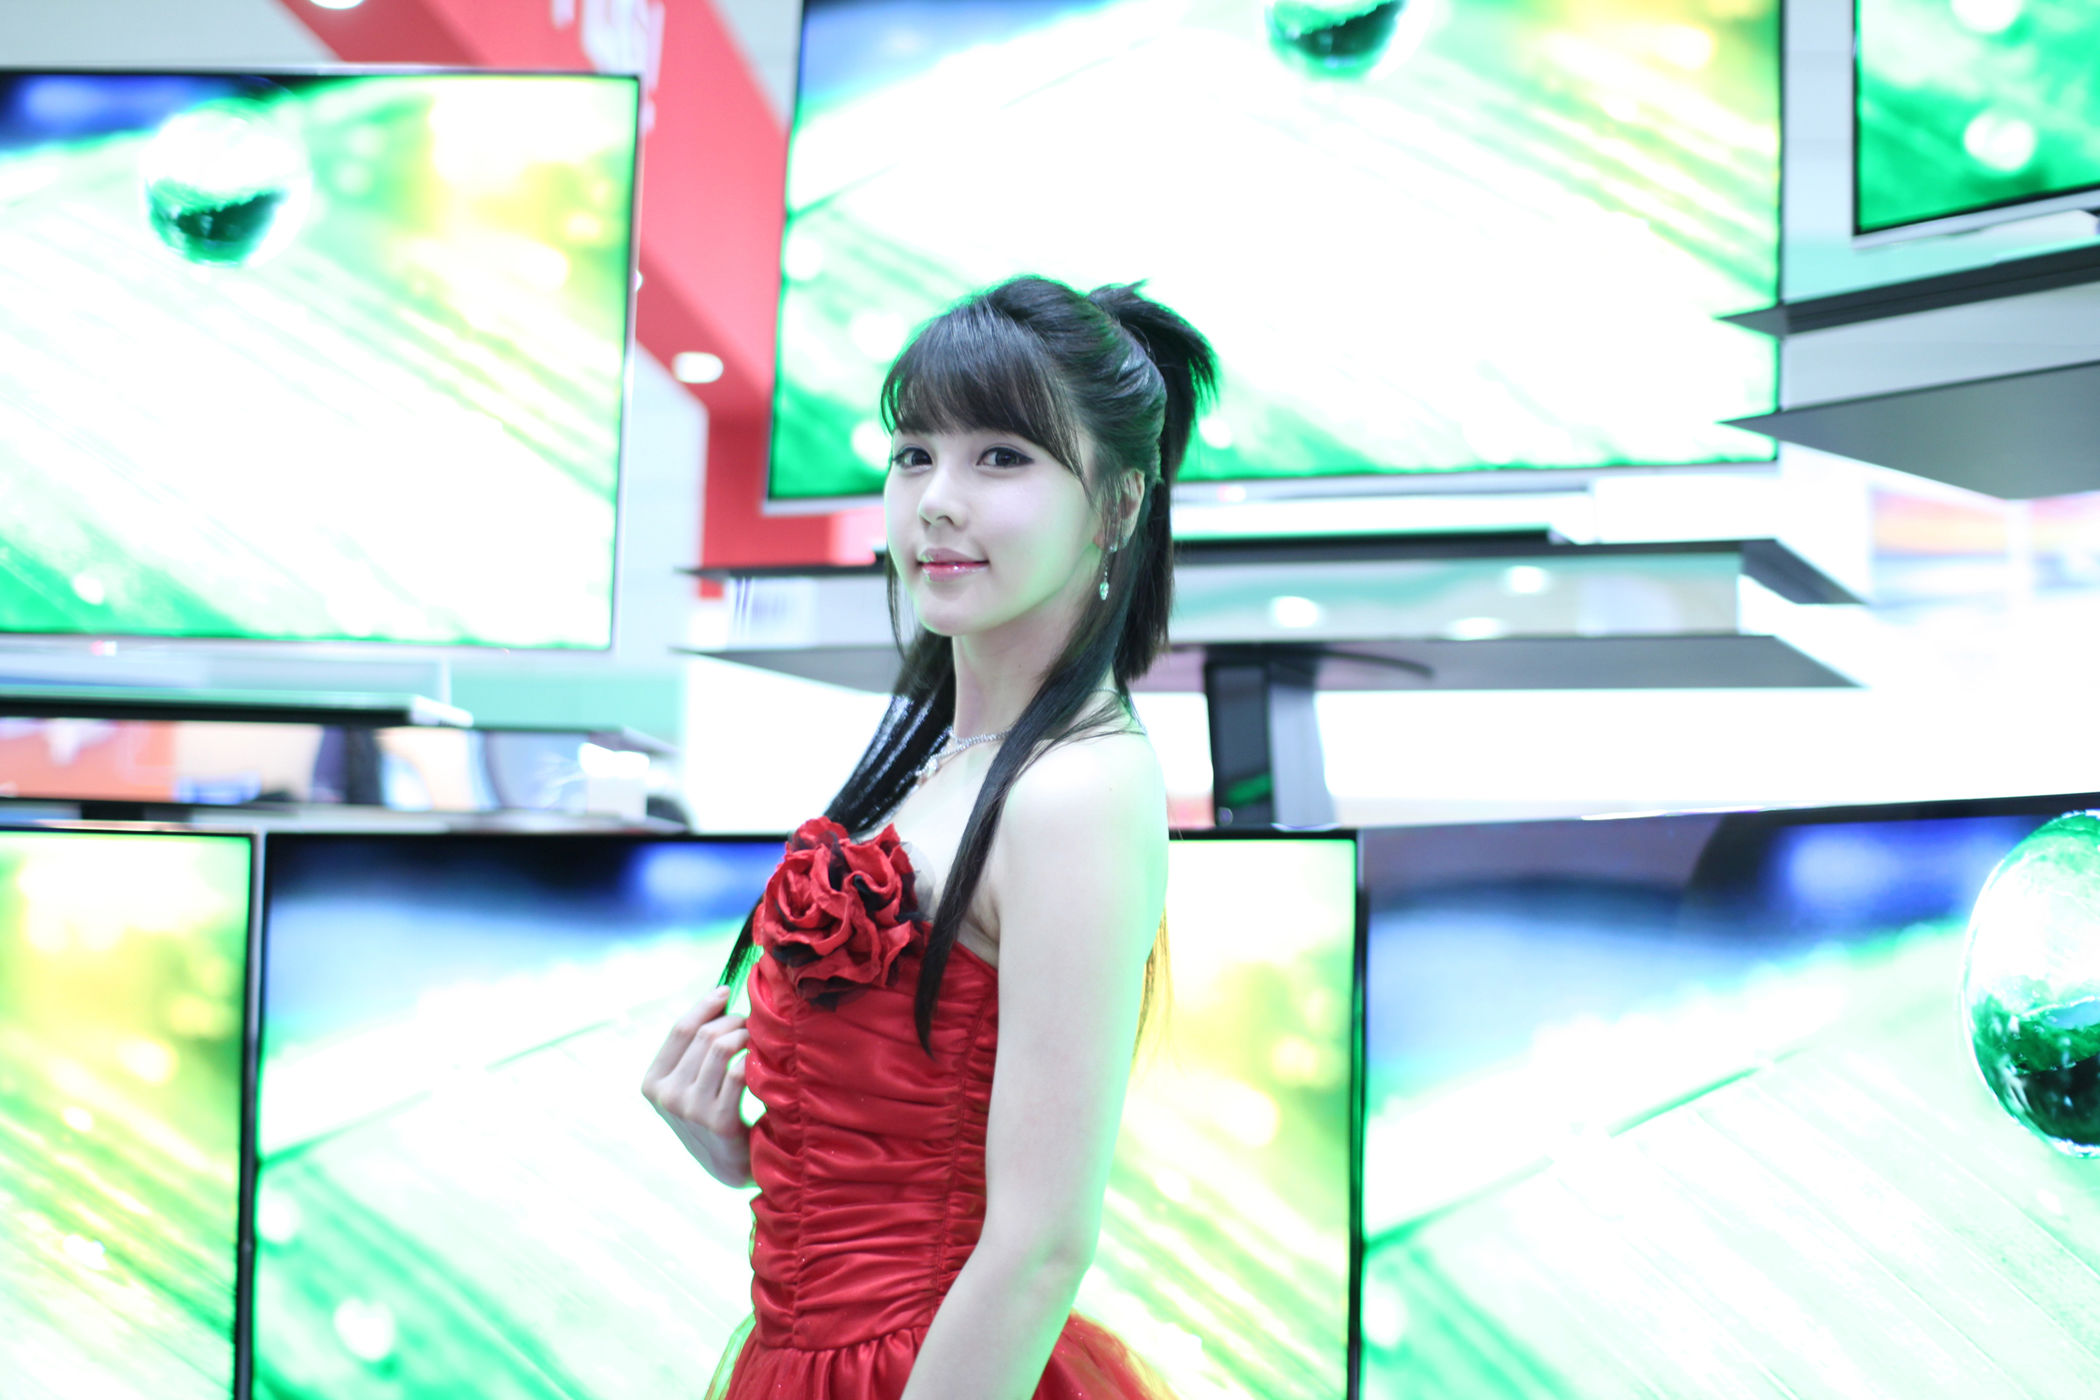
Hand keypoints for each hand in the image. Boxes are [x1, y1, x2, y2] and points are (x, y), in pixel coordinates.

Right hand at [640, 984, 753, 1187]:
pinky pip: (738, 1072)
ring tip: (756, 1040)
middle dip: (732, 1021)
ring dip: (744, 1036)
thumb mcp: (691, 1082)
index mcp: (653, 1083)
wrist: (733, 1166)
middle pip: (704, 1036)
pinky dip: (752, 1059)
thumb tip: (719, 993)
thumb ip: (696, 1046)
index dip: (705, 1005)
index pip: (680, 1029)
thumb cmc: (715, 1114)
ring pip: (720, 1048)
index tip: (726, 991)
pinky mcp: (718, 1121)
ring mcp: (690, 1110)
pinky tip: (760, 1060)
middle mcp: (666, 1096)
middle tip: (750, 1024)